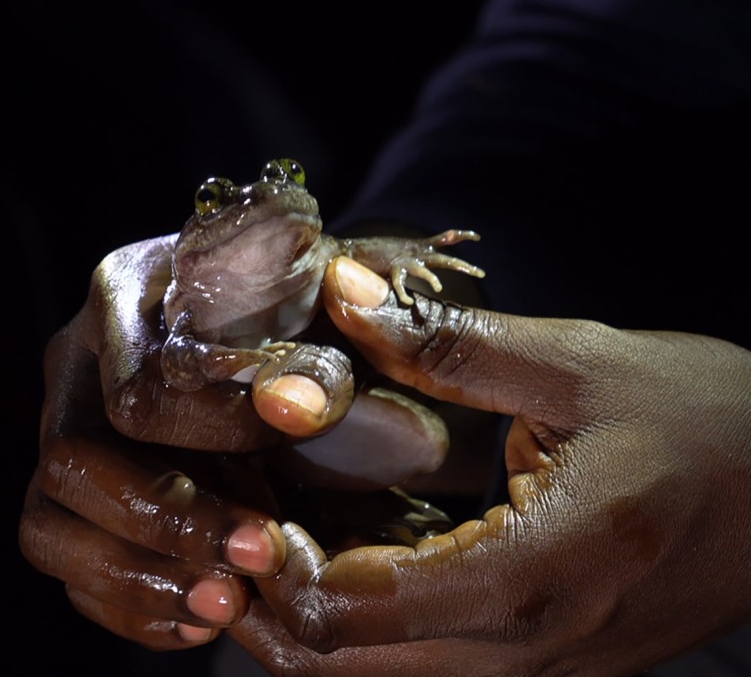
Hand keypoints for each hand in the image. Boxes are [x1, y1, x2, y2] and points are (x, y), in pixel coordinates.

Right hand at [18, 239, 457, 649]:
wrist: (274, 328)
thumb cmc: (297, 312)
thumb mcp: (320, 317)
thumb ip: (314, 359)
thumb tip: (292, 410)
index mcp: (123, 295)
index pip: (136, 390)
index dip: (213, 434)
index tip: (289, 446)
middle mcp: (75, 368)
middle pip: (69, 461)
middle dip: (169, 522)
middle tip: (260, 554)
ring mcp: (62, 438)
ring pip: (46, 529)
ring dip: (138, 581)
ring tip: (227, 604)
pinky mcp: (71, 502)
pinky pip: (68, 573)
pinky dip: (132, 609)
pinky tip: (201, 620)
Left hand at [230, 256, 750, 675]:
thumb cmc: (705, 420)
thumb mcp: (576, 365)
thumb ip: (449, 341)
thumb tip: (347, 292)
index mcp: (539, 575)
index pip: (363, 612)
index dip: (281, 568)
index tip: (245, 506)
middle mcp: (533, 649)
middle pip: (351, 671)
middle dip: (271, 611)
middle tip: (229, 533)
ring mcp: (544, 670)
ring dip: (307, 631)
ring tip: (264, 553)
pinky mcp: (549, 662)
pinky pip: (427, 668)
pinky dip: (361, 634)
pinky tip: (337, 568)